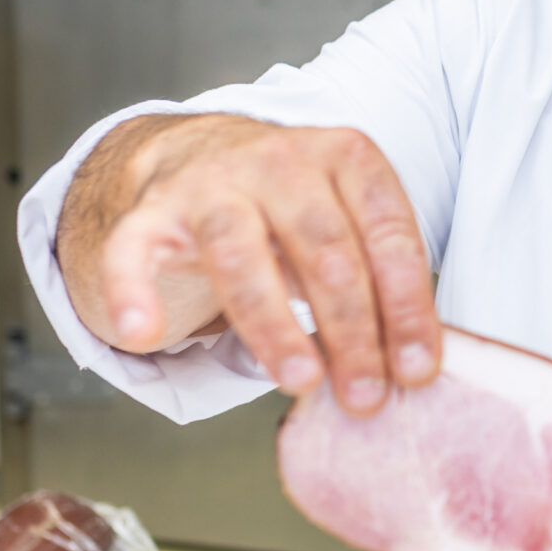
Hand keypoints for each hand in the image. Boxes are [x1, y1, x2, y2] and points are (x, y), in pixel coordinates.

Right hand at [58, 115, 439, 412]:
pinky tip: (142, 331)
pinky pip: (134, 250)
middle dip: (351, 329)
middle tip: (366, 396)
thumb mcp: (349, 221)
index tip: (419, 368)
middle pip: (323, 249)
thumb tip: (411, 370)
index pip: (386, 232)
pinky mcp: (151, 211)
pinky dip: (132, 289)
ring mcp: (211, 184)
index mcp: (346, 156)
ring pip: (242, 255)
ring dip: (276, 326)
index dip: (406, 304)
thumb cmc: (294, 208)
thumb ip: (378, 279)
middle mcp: (280, 161)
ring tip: (301, 382)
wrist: (197, 154)